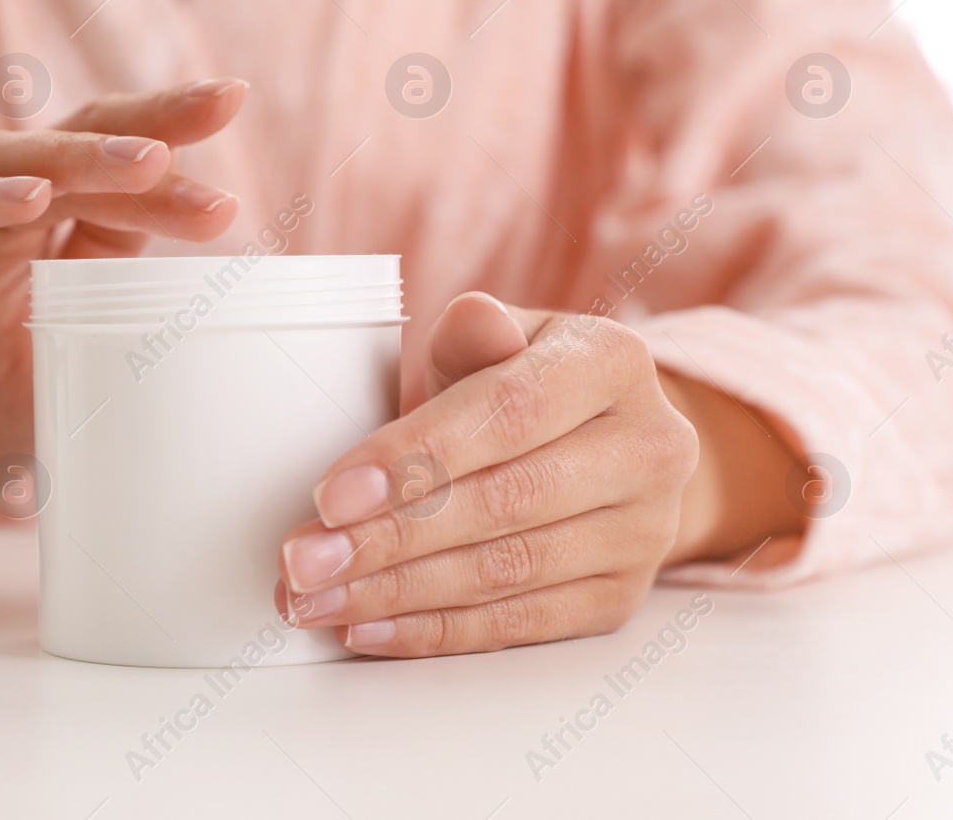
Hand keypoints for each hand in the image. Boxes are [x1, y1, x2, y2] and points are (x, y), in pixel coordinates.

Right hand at [0, 78, 247, 570]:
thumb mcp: (61, 365)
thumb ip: (117, 319)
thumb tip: (221, 314)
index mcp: (29, 227)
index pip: (108, 168)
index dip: (170, 137)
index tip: (238, 107)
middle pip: (68, 143)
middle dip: (149, 123)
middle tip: (224, 104)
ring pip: (2, 162)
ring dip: (80, 158)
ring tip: (151, 162)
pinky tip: (33, 199)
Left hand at [274, 293, 700, 656]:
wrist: (604, 444)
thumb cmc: (526, 383)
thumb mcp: (503, 337)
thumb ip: (475, 332)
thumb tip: (467, 322)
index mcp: (613, 362)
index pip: (508, 414)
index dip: (415, 458)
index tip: (331, 495)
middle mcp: (648, 448)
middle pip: (505, 503)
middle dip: (389, 539)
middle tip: (304, 561)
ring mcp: (644, 532)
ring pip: (507, 573)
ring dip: (396, 594)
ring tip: (316, 599)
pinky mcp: (621, 598)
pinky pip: (519, 625)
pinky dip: (435, 631)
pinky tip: (369, 628)